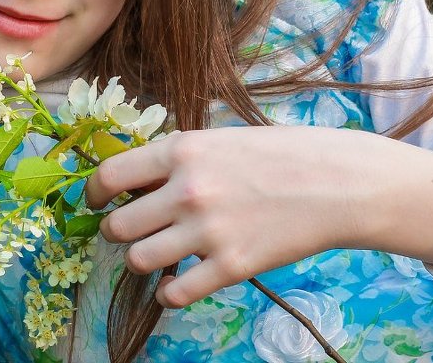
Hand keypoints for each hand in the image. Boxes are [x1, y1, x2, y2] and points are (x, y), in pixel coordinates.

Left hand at [83, 126, 378, 306]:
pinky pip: (174, 293)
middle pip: (119, 226)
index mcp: (183, 150)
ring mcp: (208, 231)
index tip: (95, 203)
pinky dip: (169, 293)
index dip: (93, 194)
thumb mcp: (223, 138)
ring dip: (143, 260)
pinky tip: (179, 282)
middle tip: (134, 231)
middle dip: (119, 231)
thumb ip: (180, 158)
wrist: (339, 183)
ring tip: (160, 255)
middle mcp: (188, 190)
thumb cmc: (284, 153)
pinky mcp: (231, 267)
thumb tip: (136, 178)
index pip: (110, 175)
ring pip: (138, 261)